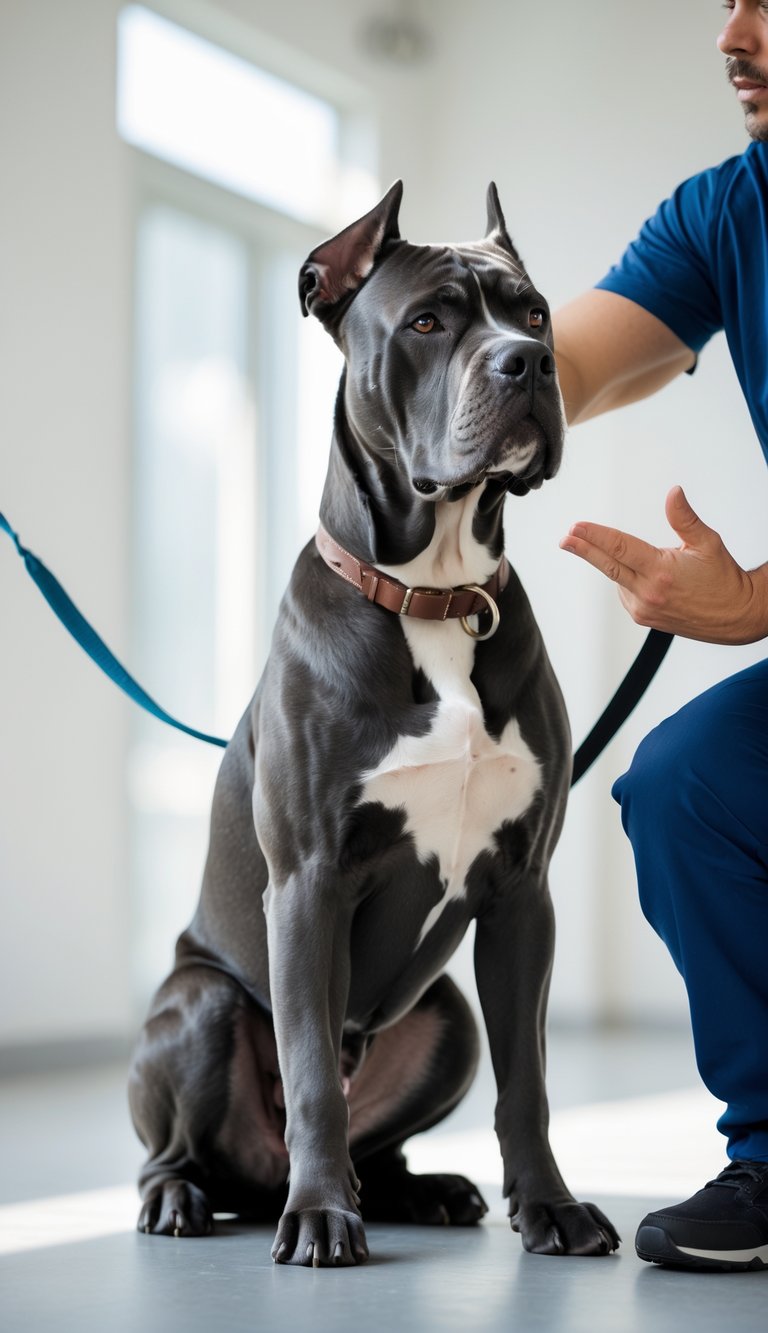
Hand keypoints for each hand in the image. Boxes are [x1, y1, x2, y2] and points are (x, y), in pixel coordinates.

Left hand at [560, 485, 767, 644]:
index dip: (595, 536)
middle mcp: (648, 593)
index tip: (576, 528)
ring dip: (619, 565)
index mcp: (661, 571)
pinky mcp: (644, 618)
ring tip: (651, 562)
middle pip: (608, 565)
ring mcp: (644, 608)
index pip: (619, 548)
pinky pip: (626, 593)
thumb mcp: (707, 542)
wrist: (735, 616)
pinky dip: (628, 580)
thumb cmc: (724, 579)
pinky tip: (648, 578)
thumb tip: (673, 493)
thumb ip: (684, 518)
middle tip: (565, 539)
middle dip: (584, 549)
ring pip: (618, 578)